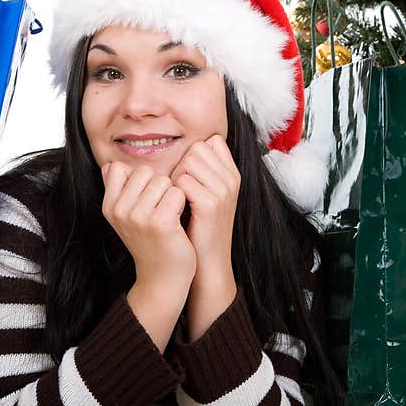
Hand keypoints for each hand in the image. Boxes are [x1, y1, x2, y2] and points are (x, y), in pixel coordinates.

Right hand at [101, 161, 195, 295]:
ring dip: (172, 194)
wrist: (163, 277)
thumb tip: (110, 164)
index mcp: (109, 206)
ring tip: (169, 215)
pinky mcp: (160, 222)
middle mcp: (120, 210)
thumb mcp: (126, 216)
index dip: (140, 179)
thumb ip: (118, 189)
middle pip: (145, 171)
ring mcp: (138, 216)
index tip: (146, 199)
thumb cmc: (151, 241)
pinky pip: (177, 192)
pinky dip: (182, 203)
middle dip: (158, 185)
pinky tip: (177, 220)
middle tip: (161, 209)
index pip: (120, 167)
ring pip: (163, 180)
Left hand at [170, 135, 240, 339]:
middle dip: (181, 165)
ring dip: (175, 178)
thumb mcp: (205, 195)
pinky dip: (172, 192)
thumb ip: (197, 170)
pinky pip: (182, 181)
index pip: (209, 142)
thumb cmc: (199, 228)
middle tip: (179, 191)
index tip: (187, 179)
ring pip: (188, 161)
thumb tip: (181, 148)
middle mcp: (231, 179)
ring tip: (177, 200)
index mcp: (232, 174)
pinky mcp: (210, 203)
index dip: (192, 157)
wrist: (208, 263)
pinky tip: (176, 208)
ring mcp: (223, 190)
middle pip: (197, 149)